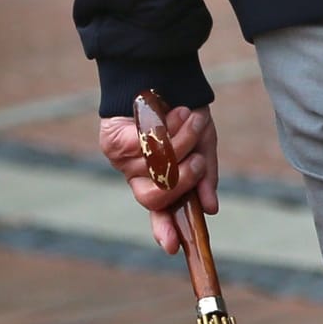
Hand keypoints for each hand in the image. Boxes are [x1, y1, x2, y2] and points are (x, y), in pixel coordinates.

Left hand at [99, 104, 218, 252]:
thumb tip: (210, 209)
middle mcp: (139, 175)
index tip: (172, 247)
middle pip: (153, 198)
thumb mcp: (204, 146)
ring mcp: (123, 160)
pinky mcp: (112, 142)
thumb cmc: (185, 114)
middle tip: (199, 161)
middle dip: (183, 180)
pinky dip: (167, 129)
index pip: (161, 211)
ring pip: (155, 168)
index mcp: (162, 180)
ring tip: (191, 119)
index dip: (165, 229)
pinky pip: (145, 146)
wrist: (164, 76)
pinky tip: (172, 113)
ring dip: (182, 142)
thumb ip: (206, 177)